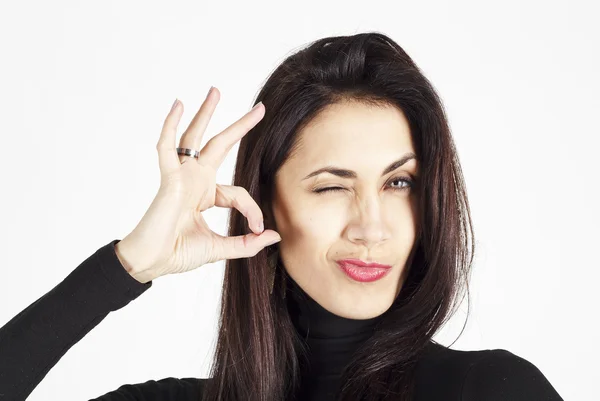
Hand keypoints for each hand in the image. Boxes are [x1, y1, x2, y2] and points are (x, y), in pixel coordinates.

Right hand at [115, 88, 280, 282]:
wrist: (152, 263)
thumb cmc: (178, 253)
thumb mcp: (221, 248)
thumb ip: (247, 243)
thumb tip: (275, 237)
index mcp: (205, 195)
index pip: (238, 194)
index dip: (253, 210)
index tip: (258, 228)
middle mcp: (194, 180)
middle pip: (220, 146)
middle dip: (240, 126)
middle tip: (259, 109)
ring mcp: (181, 176)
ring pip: (195, 137)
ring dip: (205, 113)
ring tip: (215, 91)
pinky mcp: (168, 178)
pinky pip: (167, 146)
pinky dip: (170, 125)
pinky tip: (178, 104)